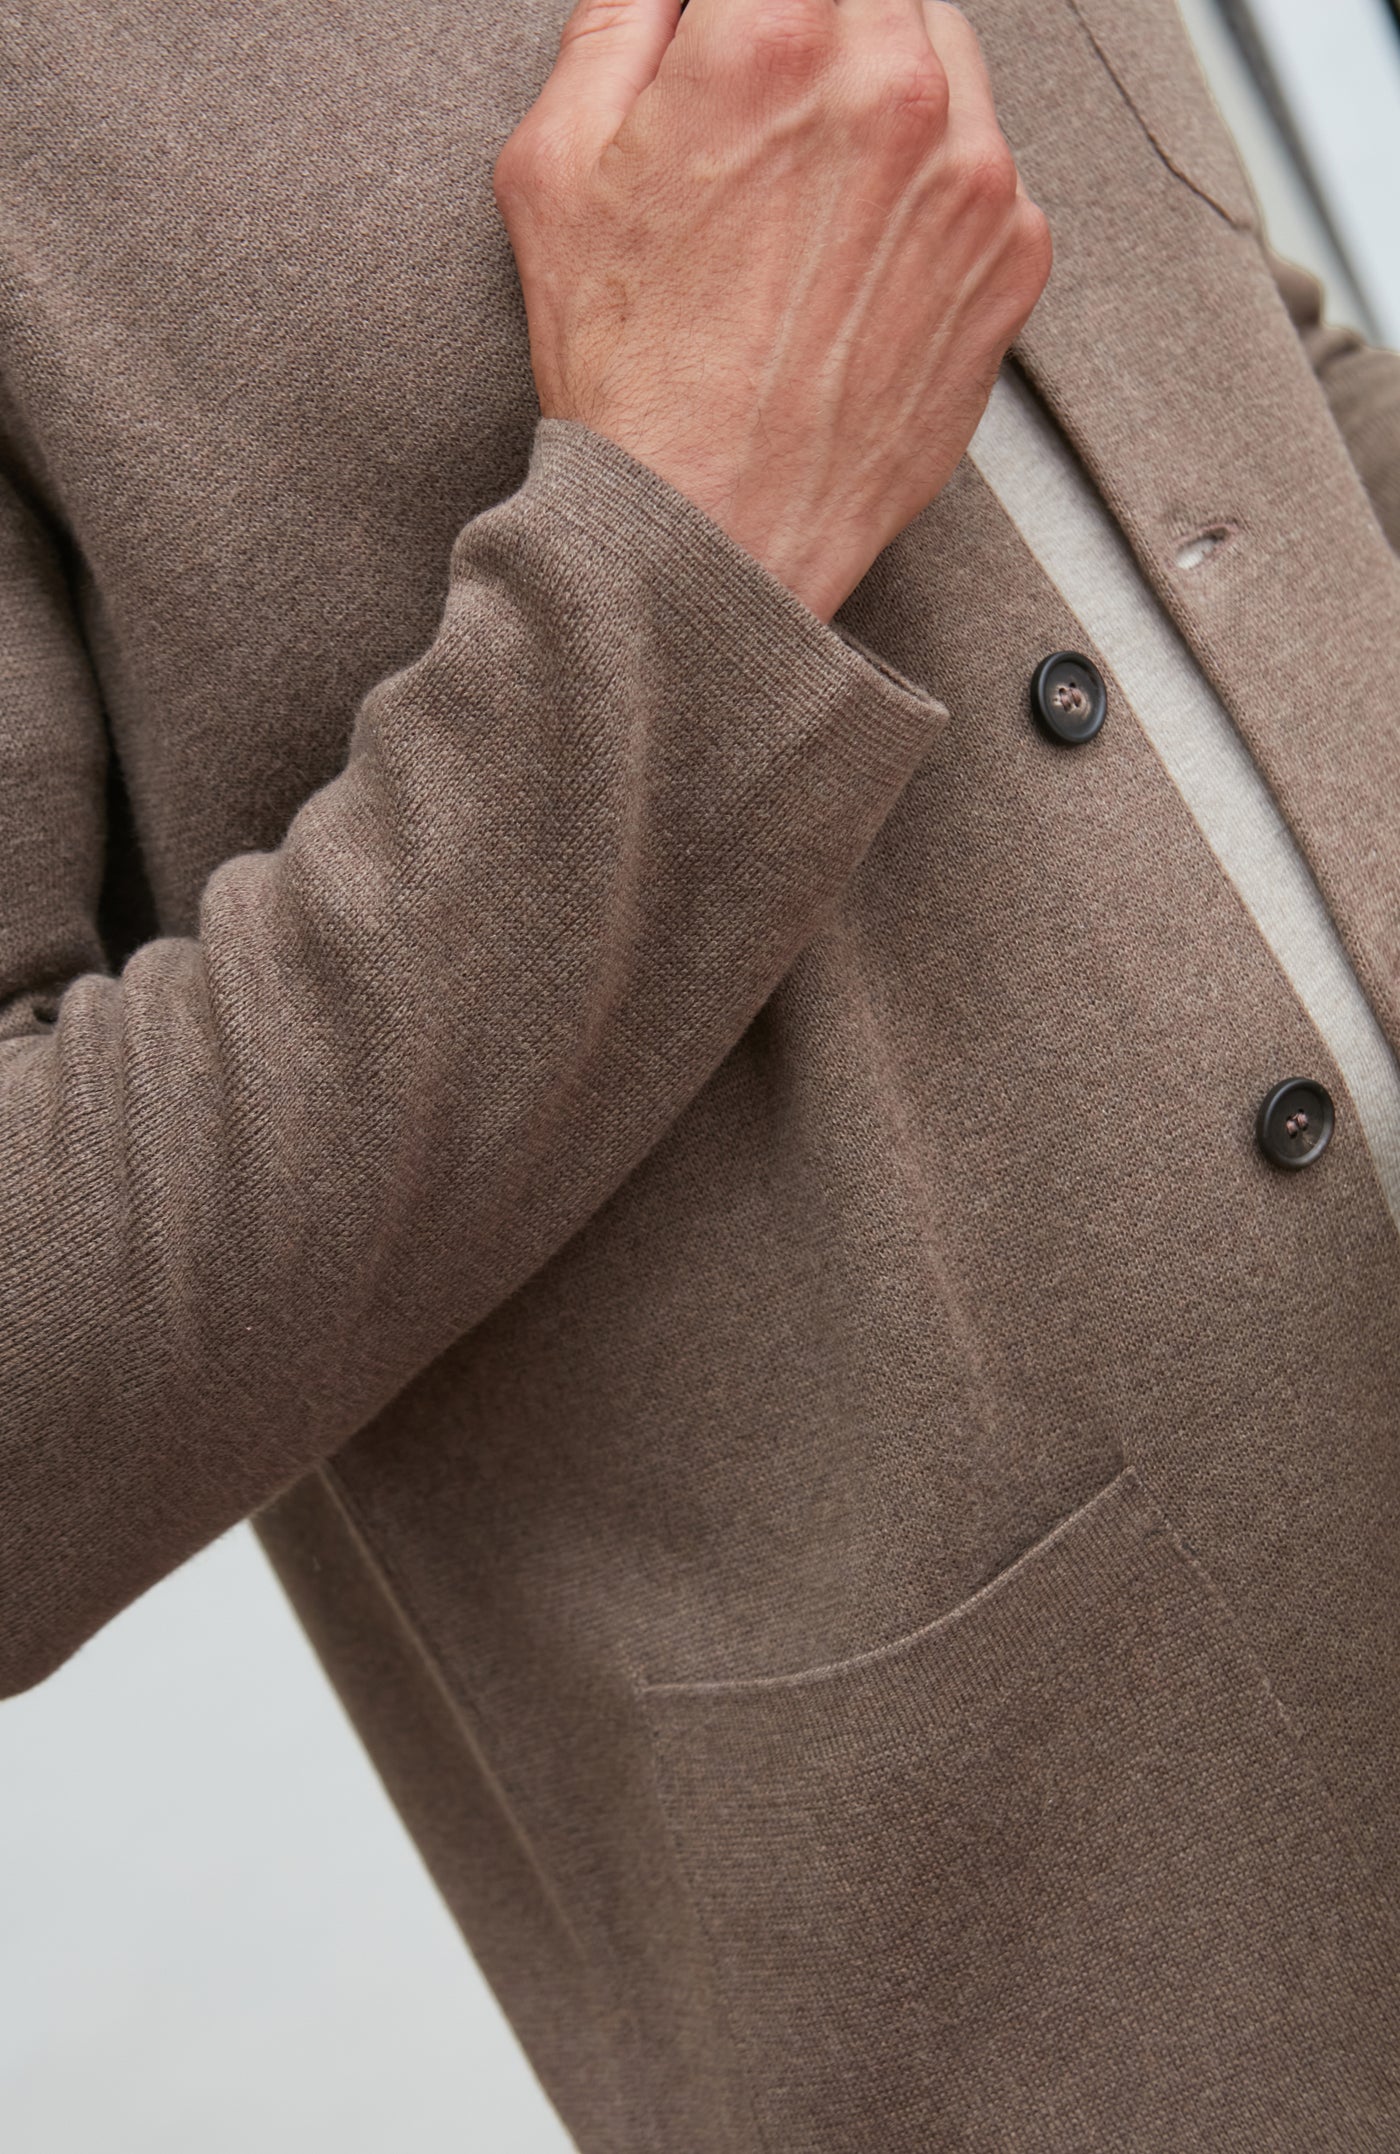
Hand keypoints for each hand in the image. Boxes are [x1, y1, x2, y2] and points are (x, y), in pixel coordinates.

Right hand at [493, 0, 1051, 622]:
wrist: (710, 537)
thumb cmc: (633, 382)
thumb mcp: (555, 165)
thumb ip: (618, 18)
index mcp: (772, 37)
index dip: (741, 1)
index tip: (730, 28)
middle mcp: (894, 89)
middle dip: (814, 19)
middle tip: (761, 99)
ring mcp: (973, 174)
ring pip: (942, 46)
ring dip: (882, 76)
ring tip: (807, 177)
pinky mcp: (1013, 255)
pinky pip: (986, 159)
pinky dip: (932, 176)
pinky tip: (854, 248)